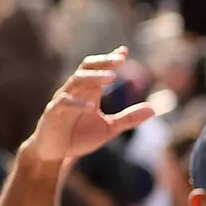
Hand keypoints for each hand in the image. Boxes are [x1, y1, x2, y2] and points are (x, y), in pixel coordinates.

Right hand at [27, 50, 153, 163]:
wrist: (55, 153)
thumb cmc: (79, 136)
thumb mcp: (109, 129)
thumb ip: (128, 119)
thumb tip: (153, 109)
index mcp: (89, 92)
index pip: (98, 69)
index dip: (109, 59)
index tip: (124, 51)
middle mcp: (75, 92)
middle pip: (86, 69)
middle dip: (103, 63)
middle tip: (120, 60)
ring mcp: (62, 101)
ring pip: (75, 81)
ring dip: (93, 77)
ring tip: (112, 77)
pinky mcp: (52, 114)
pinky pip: (63, 104)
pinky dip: (77, 103)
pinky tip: (91, 105)